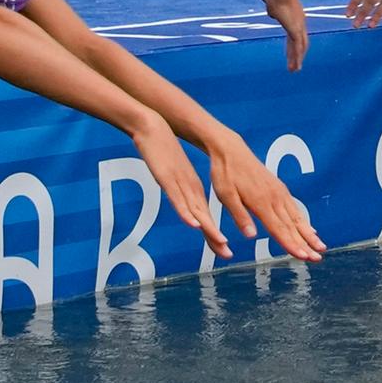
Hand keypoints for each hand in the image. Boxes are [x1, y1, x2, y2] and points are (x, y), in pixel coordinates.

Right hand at [129, 128, 222, 250]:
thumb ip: (178, 189)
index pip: (205, 217)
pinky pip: (178, 198)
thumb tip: (184, 204)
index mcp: (192, 188)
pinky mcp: (168, 178)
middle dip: (215, 238)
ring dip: (208, 227)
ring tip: (220, 241)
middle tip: (228, 255)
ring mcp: (180, 183)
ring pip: (196, 209)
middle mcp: (190, 188)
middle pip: (204, 217)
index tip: (224, 252)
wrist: (154, 127)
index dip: (214, 236)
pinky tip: (194, 223)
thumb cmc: (163, 150)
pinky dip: (186, 212)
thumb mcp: (173, 174)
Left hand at [208, 136, 323, 260]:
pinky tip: (310, 229)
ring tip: (321, 248)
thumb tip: (251, 236)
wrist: (231, 150)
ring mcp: (279, 193)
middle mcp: (274, 198)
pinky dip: (304, 221)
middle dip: (306, 244)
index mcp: (261, 202)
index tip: (303, 257)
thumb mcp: (225, 195)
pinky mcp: (279, 189)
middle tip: (317, 259)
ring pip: (297, 218)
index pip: (279, 229)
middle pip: (292, 226)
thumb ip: (240, 216)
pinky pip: (295, 209)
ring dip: (309, 235)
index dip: (291, 245)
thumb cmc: (225, 173)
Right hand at [258, 0, 310, 69]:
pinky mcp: (295, 28)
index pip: (294, 31)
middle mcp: (298, 19)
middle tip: (296, 65)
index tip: (291, 50)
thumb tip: (270, 11)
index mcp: (292, 13)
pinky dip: (296, 57)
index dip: (293, 42)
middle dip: (296, 53)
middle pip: (299, 40)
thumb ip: (270, 3)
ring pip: (299, 46)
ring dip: (296, 59)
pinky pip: (297, 46)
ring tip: (294, 70)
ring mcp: (298, 24)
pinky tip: (295, 66)